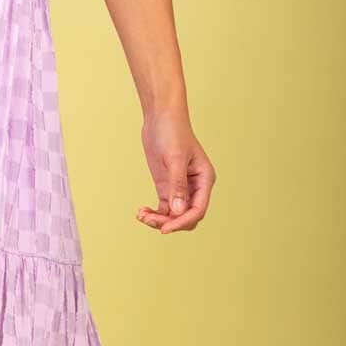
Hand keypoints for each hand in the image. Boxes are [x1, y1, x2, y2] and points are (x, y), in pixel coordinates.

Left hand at [136, 108, 215, 233]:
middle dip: (169, 222)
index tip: (165, 228)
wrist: (160, 116)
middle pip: (186, 216)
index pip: (198, 209)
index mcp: (204, 180)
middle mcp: (194, 187)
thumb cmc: (172, 131)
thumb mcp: (175, 158)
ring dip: (159, 219)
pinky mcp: (166, 186)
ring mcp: (179, 188)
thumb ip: (177, 185)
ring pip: (174, 214)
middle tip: (148, 220)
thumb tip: (178, 211)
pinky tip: (142, 212)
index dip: (183, 221)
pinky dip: (154, 213)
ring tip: (142, 216)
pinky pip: (163, 208)